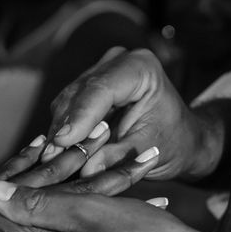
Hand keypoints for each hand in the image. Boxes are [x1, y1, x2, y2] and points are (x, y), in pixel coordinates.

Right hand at [47, 48, 224, 180]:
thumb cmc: (173, 143)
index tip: (63, 141)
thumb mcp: (149, 153)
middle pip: (79, 94)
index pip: (102, 88)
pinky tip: (55, 154)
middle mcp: (117, 62)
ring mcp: (100, 71)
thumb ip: (118, 158)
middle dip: (64, 127)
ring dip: (59, 132)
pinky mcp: (88, 88)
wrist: (180, 138)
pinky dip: (62, 132)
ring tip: (50, 160)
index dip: (81, 115)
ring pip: (67, 102)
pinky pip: (67, 109)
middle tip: (50, 159)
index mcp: (141, 68)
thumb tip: (87, 169)